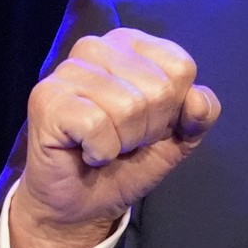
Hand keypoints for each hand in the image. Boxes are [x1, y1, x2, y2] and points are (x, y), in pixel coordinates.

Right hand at [10, 28, 220, 247]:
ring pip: (128, 107)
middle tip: (123, 139)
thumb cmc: (129, 160)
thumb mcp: (180, 137)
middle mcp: (97, 47)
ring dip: (124, 141)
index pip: (181, 68)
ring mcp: (67, 70)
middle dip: (149, 128)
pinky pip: (96, 125)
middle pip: (159, 89)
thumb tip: (197, 98)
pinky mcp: (46, 99)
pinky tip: (86, 151)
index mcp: (132, 44)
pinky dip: (100, 150)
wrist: (83, 203)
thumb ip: (201, 114)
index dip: (174, 108)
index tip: (148, 123)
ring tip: (105, 144)